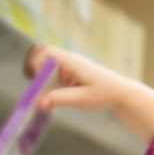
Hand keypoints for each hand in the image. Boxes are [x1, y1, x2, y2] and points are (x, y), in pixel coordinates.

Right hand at [23, 45, 153, 142]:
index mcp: (71, 61)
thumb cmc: (105, 94)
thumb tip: (38, 103)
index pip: (45, 51)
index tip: (37, 81)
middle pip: (41, 52)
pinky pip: (52, 71)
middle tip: (35, 84)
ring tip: (43, 91)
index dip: (35, 63)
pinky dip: (48, 81)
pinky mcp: (69, 72)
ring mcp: (68, 65)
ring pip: (45, 62)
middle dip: (33, 66)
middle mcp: (68, 59)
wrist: (120, 92)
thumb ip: (61, 99)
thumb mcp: (83, 99)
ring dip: (40, 75)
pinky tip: (54, 95)